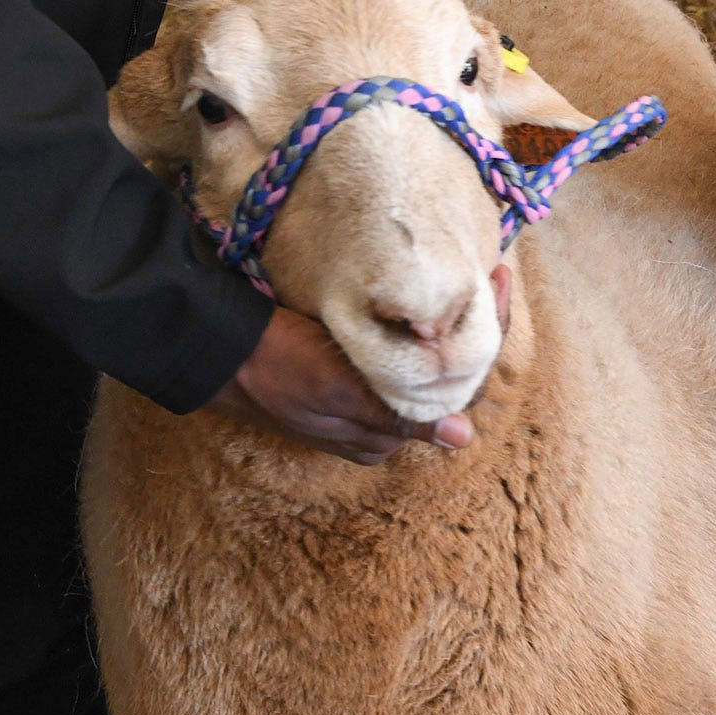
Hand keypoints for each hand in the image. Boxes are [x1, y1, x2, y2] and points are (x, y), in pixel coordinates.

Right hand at [198, 305, 473, 463]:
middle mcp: (381, 425)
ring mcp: (365, 399)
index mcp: (385, 437)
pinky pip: (399, 353)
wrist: (219, 345)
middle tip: (489, 275)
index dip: (485, 340)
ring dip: (446, 327)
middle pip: (446, 377)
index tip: (496, 284)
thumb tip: (462, 439)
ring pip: (425, 363)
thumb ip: (398, 416)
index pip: (457, 392)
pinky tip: (431, 299)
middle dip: (469, 330)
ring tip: (471, 280)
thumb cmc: (277, 365)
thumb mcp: (340, 390)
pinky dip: (417, 327)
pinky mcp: (350, 374)